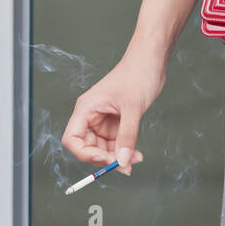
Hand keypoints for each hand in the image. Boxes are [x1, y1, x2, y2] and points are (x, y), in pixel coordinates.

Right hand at [61, 49, 165, 176]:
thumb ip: (127, 136)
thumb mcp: (133, 107)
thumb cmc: (138, 74)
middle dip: (105, 158)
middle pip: (89, 147)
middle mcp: (91, 115)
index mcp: (86, 108)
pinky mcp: (117, 120)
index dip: (84, 154)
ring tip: (136, 159)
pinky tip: (136, 154)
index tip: (104, 159)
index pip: (72, 139)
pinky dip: (124, 150)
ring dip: (118, 157)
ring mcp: (104, 119)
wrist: (152, 60)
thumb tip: (122, 162)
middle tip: (125, 166)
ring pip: (104, 147)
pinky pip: (116, 142)